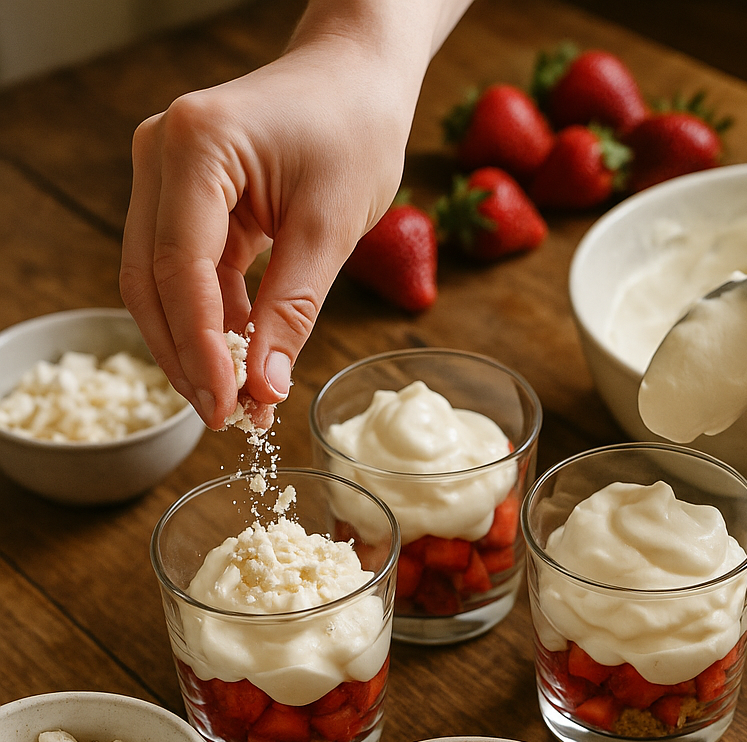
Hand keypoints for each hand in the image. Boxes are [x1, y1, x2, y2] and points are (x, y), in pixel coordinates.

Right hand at [120, 0, 470, 427]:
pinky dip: (214, 319)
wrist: (357, 80)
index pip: (179, 271)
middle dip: (187, 358)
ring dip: (197, 346)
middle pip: (152, 282)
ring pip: (162, 283)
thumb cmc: (354, 133)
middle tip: (224, 418)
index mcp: (195, 149)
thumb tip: (263, 389)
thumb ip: (292, 311)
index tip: (226, 408)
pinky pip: (188, 271)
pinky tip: (243, 360)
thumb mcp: (330, 228)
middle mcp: (161, 155)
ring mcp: (167, 175)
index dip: (200, 351)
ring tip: (237, 402)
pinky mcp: (186, 196)